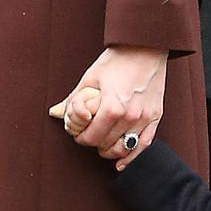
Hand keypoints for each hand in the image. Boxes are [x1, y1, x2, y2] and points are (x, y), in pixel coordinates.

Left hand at [52, 46, 167, 169]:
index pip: (91, 137)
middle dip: (94, 143)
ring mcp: (144, 119)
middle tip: (89, 136)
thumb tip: (56, 114)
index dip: (81, 138)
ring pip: (123, 149)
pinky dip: (131, 158)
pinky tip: (120, 163)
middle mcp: (129, 117)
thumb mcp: (90, 77)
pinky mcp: (155, 118)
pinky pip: (143, 147)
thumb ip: (74, 100)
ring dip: (109, 151)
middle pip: (106, 145)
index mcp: (111, 107)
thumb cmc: (117, 60)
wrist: (145, 47)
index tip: (78, 134)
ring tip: (103, 145)